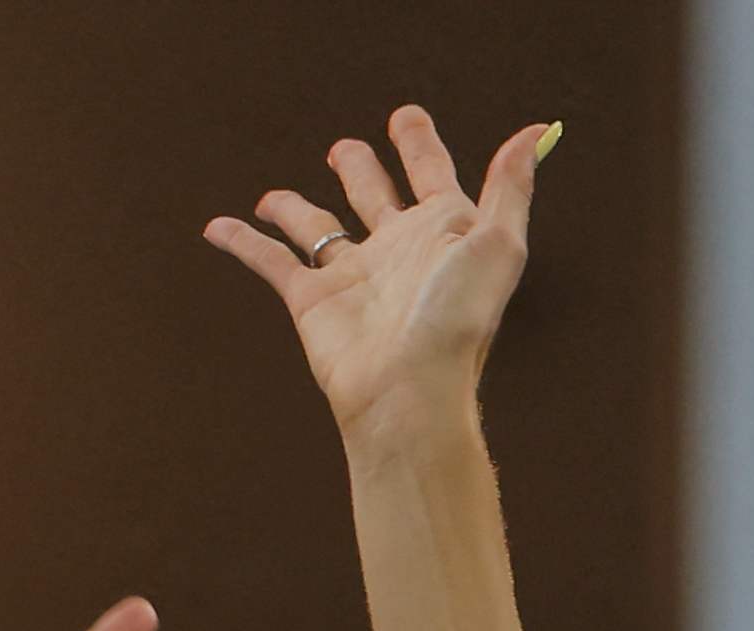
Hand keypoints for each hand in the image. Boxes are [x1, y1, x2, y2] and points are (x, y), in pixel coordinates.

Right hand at [209, 103, 554, 447]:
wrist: (409, 391)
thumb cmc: (457, 322)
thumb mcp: (496, 245)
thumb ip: (510, 188)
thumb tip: (534, 132)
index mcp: (441, 232)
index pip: (430, 172)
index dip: (419, 144)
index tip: (405, 116)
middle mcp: (396, 250)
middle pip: (371, 194)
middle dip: (358, 168)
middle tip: (346, 150)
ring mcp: (352, 275)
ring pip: (316, 225)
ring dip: (293, 207)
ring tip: (273, 197)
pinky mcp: (311, 299)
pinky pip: (269, 261)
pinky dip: (243, 242)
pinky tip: (218, 226)